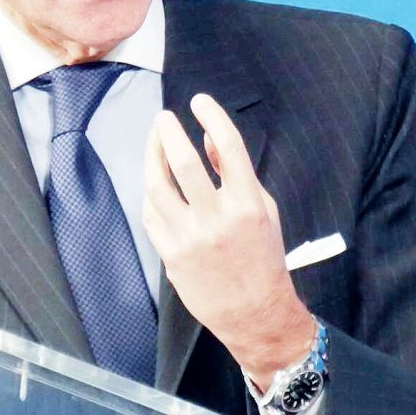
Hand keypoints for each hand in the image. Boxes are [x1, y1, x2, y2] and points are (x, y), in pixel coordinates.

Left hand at [142, 93, 312, 388]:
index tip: (199, 101)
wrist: (254, 313)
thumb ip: (235, 174)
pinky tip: (154, 180)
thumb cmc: (263, 257)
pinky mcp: (171, 255)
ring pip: (158, 187)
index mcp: (248, 204)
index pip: (229, 148)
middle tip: (164, 118)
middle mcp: (218, 219)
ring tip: (153, 142)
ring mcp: (191, 238)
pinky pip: (151, 214)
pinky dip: (152, 192)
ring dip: (151, 158)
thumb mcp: (264, 210)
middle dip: (169, 133)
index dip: (212, 118)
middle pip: (184, 163)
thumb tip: (209, 140)